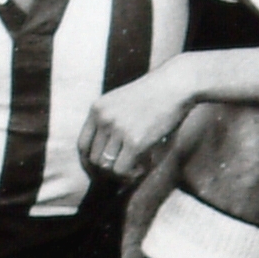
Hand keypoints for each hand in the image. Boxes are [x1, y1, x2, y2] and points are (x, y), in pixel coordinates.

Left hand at [78, 70, 192, 184]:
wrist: (176, 84)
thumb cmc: (154, 94)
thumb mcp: (122, 102)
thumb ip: (111, 124)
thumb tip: (106, 158)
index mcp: (97, 109)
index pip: (82, 145)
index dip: (89, 163)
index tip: (100, 172)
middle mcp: (103, 118)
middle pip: (94, 159)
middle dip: (109, 168)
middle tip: (127, 167)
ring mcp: (118, 129)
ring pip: (107, 166)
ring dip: (122, 171)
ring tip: (139, 164)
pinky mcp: (134, 141)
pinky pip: (123, 170)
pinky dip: (133, 173)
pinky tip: (146, 163)